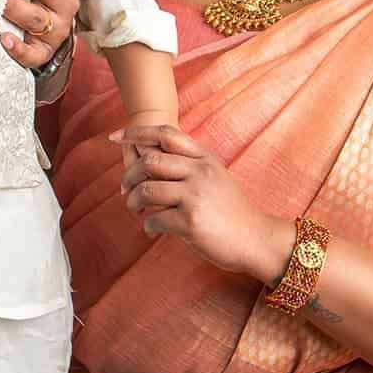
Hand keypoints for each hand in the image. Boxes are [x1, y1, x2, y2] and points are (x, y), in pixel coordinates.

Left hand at [112, 124, 293, 282]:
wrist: (257, 239)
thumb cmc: (232, 211)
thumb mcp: (215, 177)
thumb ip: (189, 164)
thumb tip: (149, 155)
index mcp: (205, 158)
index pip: (165, 134)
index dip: (136, 133)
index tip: (115, 137)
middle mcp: (200, 172)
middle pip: (150, 161)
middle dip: (129, 175)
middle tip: (125, 189)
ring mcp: (195, 196)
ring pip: (147, 190)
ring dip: (133, 202)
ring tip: (136, 210)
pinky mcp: (191, 222)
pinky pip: (154, 219)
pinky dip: (147, 226)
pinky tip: (152, 230)